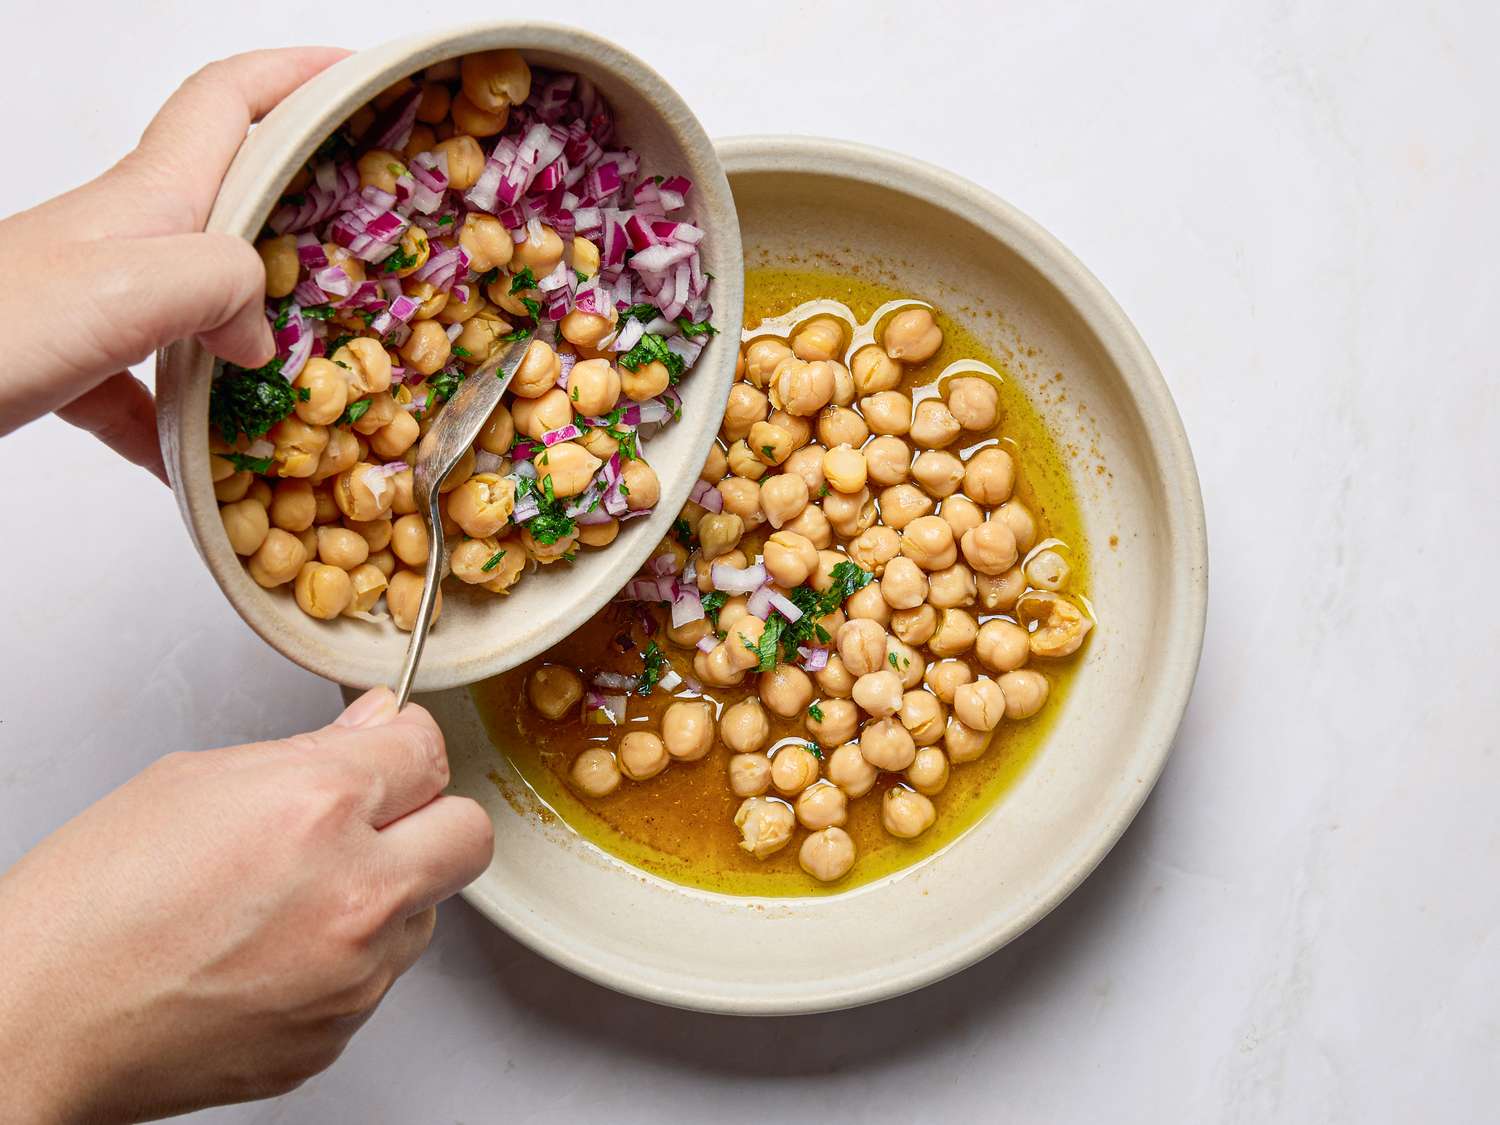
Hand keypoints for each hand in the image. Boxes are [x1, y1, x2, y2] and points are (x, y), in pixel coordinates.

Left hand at [0, 47, 347, 479]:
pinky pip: (149, 387)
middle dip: (305, 204)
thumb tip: (260, 334)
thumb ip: (220, 286)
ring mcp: (102, 299)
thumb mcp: (126, 290)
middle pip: (232, 199)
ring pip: (202, 301)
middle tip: (370, 236)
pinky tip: (202, 463)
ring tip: (312, 367)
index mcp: (151, 198)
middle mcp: (132, 237)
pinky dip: (182, 422)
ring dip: (258, 327)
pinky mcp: (74, 360)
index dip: (298, 75)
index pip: (231, 101)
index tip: (360, 80)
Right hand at [0, 688, 492, 1121]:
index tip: (385, 753)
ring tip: (297, 898)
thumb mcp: (195, 781)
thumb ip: (309, 751)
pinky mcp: (336, 1035)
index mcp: (319, 809)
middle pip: (468, 834)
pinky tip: (274, 951)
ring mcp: (352, 976)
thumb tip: (374, 727)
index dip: (403, 746)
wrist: (37, 1022)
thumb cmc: (91, 903)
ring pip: (427, 914)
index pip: (430, 751)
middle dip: (429, 817)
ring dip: (389, 895)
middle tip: (374, 821)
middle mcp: (355, 894)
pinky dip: (347, 961)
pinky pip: (378, 979)